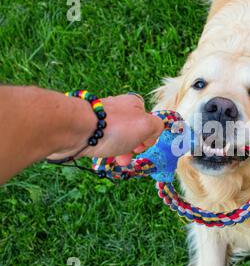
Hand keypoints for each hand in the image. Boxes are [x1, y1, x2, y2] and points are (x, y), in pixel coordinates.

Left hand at [47, 93, 163, 165]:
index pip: (147, 119)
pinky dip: (103, 149)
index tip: (142, 146)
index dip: (148, 135)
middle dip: (132, 147)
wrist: (76, 128)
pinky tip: (101, 155)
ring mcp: (100, 117)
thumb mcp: (147, 126)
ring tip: (117, 162)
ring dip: (118, 150)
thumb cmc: (115, 127)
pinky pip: (99, 140)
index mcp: (133, 103)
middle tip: (129, 158)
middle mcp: (117, 108)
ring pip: (115, 136)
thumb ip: (157, 127)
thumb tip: (151, 133)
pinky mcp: (86, 127)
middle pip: (131, 129)